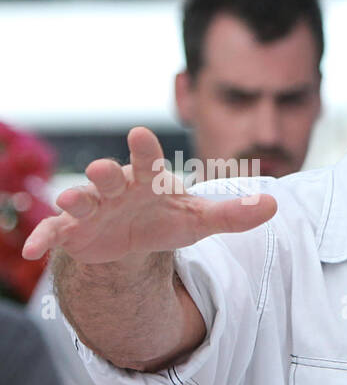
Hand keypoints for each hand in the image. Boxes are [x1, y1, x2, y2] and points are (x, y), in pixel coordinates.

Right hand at [21, 127, 275, 264]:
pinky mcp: (74, 231)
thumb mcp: (202, 220)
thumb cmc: (167, 218)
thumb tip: (275, 205)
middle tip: (103, 170)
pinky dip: (43, 239)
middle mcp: (116, 188)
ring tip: (70, 201)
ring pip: (78, 199)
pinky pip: (55, 233)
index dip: (143, 148)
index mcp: (147, 180)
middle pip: (107, 175)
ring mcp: (92, 208)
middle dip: (104, 173)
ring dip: (72, 199)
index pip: (147, 161)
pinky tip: (33, 250)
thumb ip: (235, 214)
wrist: (135, 239)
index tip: (141, 134)